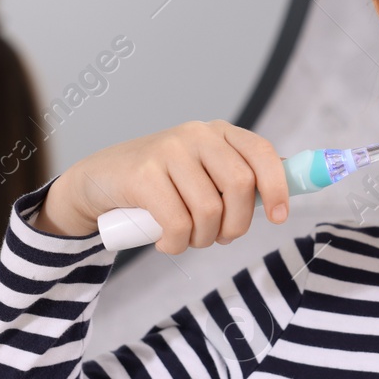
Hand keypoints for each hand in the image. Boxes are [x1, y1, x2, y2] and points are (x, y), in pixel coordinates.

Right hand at [33, 119, 290, 253]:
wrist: (96, 182)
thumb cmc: (159, 185)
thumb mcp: (200, 175)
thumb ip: (235, 182)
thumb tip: (282, 199)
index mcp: (218, 133)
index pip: (261, 152)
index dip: (278, 186)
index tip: (280, 217)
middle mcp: (196, 135)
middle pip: (241, 185)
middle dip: (237, 224)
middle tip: (221, 238)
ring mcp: (168, 151)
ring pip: (209, 210)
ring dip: (203, 239)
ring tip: (188, 239)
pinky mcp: (142, 174)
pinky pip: (177, 223)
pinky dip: (176, 244)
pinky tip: (166, 242)